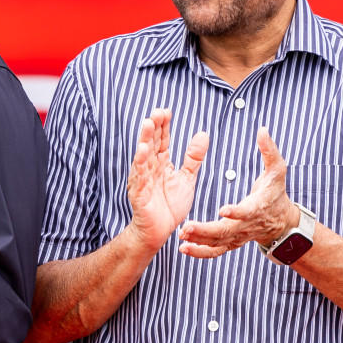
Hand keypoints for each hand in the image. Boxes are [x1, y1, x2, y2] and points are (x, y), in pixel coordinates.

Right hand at [124, 108, 208, 249]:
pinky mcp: (139, 194)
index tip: (167, 111)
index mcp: (161, 164)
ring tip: (148, 124)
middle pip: (151, 144)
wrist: (160, 231)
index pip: (161, 141)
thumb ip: (193, 158)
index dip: (164, 126)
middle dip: (153, 128)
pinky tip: (142, 151)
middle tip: (157, 112)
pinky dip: (140, 164)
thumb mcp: (187, 178)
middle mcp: (150, 169)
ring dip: (144, 140)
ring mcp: (142, 180)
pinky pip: (139, 177)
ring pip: (143, 157)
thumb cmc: (170, 205)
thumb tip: (202, 134)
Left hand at [178, 127, 299, 258]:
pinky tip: (183, 248)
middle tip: (187, 227)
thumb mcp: (277, 171)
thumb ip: (269, 151)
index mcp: (257, 207)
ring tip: (182, 238)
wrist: (281, 222)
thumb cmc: (276, 193)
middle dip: (206, 231)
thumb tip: (262, 129)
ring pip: (218, 244)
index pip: (247, 211)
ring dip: (199, 243)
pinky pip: (214, 251)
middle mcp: (246, 225)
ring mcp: (238, 237)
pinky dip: (200, 252)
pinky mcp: (230, 243)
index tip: (223, 209)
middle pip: (226, 231)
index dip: (237, 211)